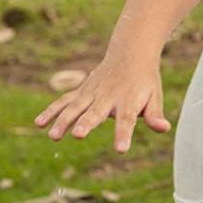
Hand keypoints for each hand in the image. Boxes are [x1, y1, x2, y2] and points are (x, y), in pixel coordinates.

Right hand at [34, 52, 170, 152]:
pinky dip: (51, 111)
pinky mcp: (81, 92)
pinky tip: (39, 124)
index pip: (127, 120)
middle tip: (79, 135)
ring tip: (53, 136)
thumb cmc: (144, 81)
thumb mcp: (155, 96)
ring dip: (63, 120)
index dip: (123, 134)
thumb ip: (155, 114)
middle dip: (86, 124)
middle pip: (96, 112)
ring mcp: (92, 93)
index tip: (120, 149)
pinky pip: (64, 102)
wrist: (130, 52)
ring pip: (75, 107)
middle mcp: (108, 97)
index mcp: (128, 101)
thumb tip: (163, 128)